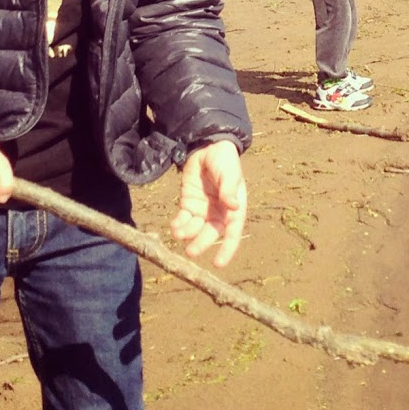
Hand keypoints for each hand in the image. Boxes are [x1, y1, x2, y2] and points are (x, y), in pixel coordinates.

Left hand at [170, 139, 247, 266]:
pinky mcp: (188, 203)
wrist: (207, 146)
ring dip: (187, 234)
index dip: (227, 249)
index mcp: (234, 208)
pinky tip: (174, 226)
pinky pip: (183, 219)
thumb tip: (233, 207)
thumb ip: (229, 189)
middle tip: (191, 252)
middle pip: (210, 233)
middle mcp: (219, 212)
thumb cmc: (224, 160)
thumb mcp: (229, 173)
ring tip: (178, 234)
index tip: (219, 263)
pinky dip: (178, 224)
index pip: (233, 232)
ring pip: (195, 228)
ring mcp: (203, 209)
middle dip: (201, 243)